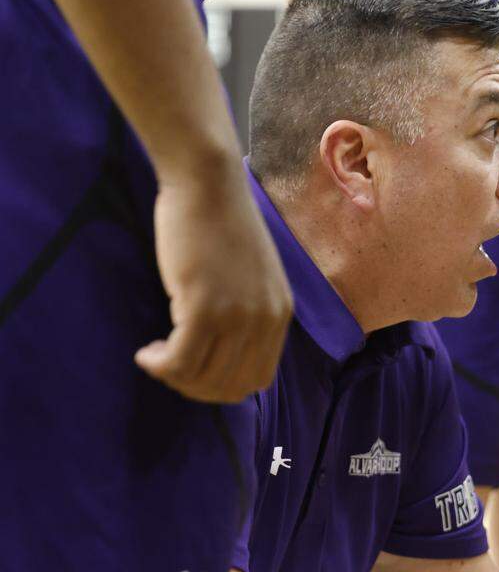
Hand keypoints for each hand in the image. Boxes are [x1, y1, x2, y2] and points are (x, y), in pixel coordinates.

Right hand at [136, 158, 292, 402]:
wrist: (209, 184)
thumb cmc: (220, 224)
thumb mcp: (249, 276)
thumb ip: (246, 313)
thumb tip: (221, 354)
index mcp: (280, 314)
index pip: (258, 380)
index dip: (222, 386)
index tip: (195, 370)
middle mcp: (265, 320)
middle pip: (231, 387)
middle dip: (195, 388)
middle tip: (168, 368)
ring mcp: (237, 315)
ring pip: (204, 378)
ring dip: (173, 378)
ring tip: (155, 358)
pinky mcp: (204, 307)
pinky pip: (180, 361)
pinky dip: (159, 366)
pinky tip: (146, 353)